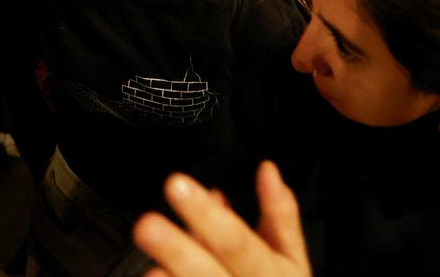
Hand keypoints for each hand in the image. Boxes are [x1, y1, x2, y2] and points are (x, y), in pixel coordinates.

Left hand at [132, 161, 311, 276]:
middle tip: (147, 225)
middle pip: (207, 271)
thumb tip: (268, 172)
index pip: (236, 241)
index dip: (207, 215)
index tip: (178, 186)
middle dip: (177, 248)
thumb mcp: (291, 258)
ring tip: (150, 270)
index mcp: (267, 273)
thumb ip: (280, 215)